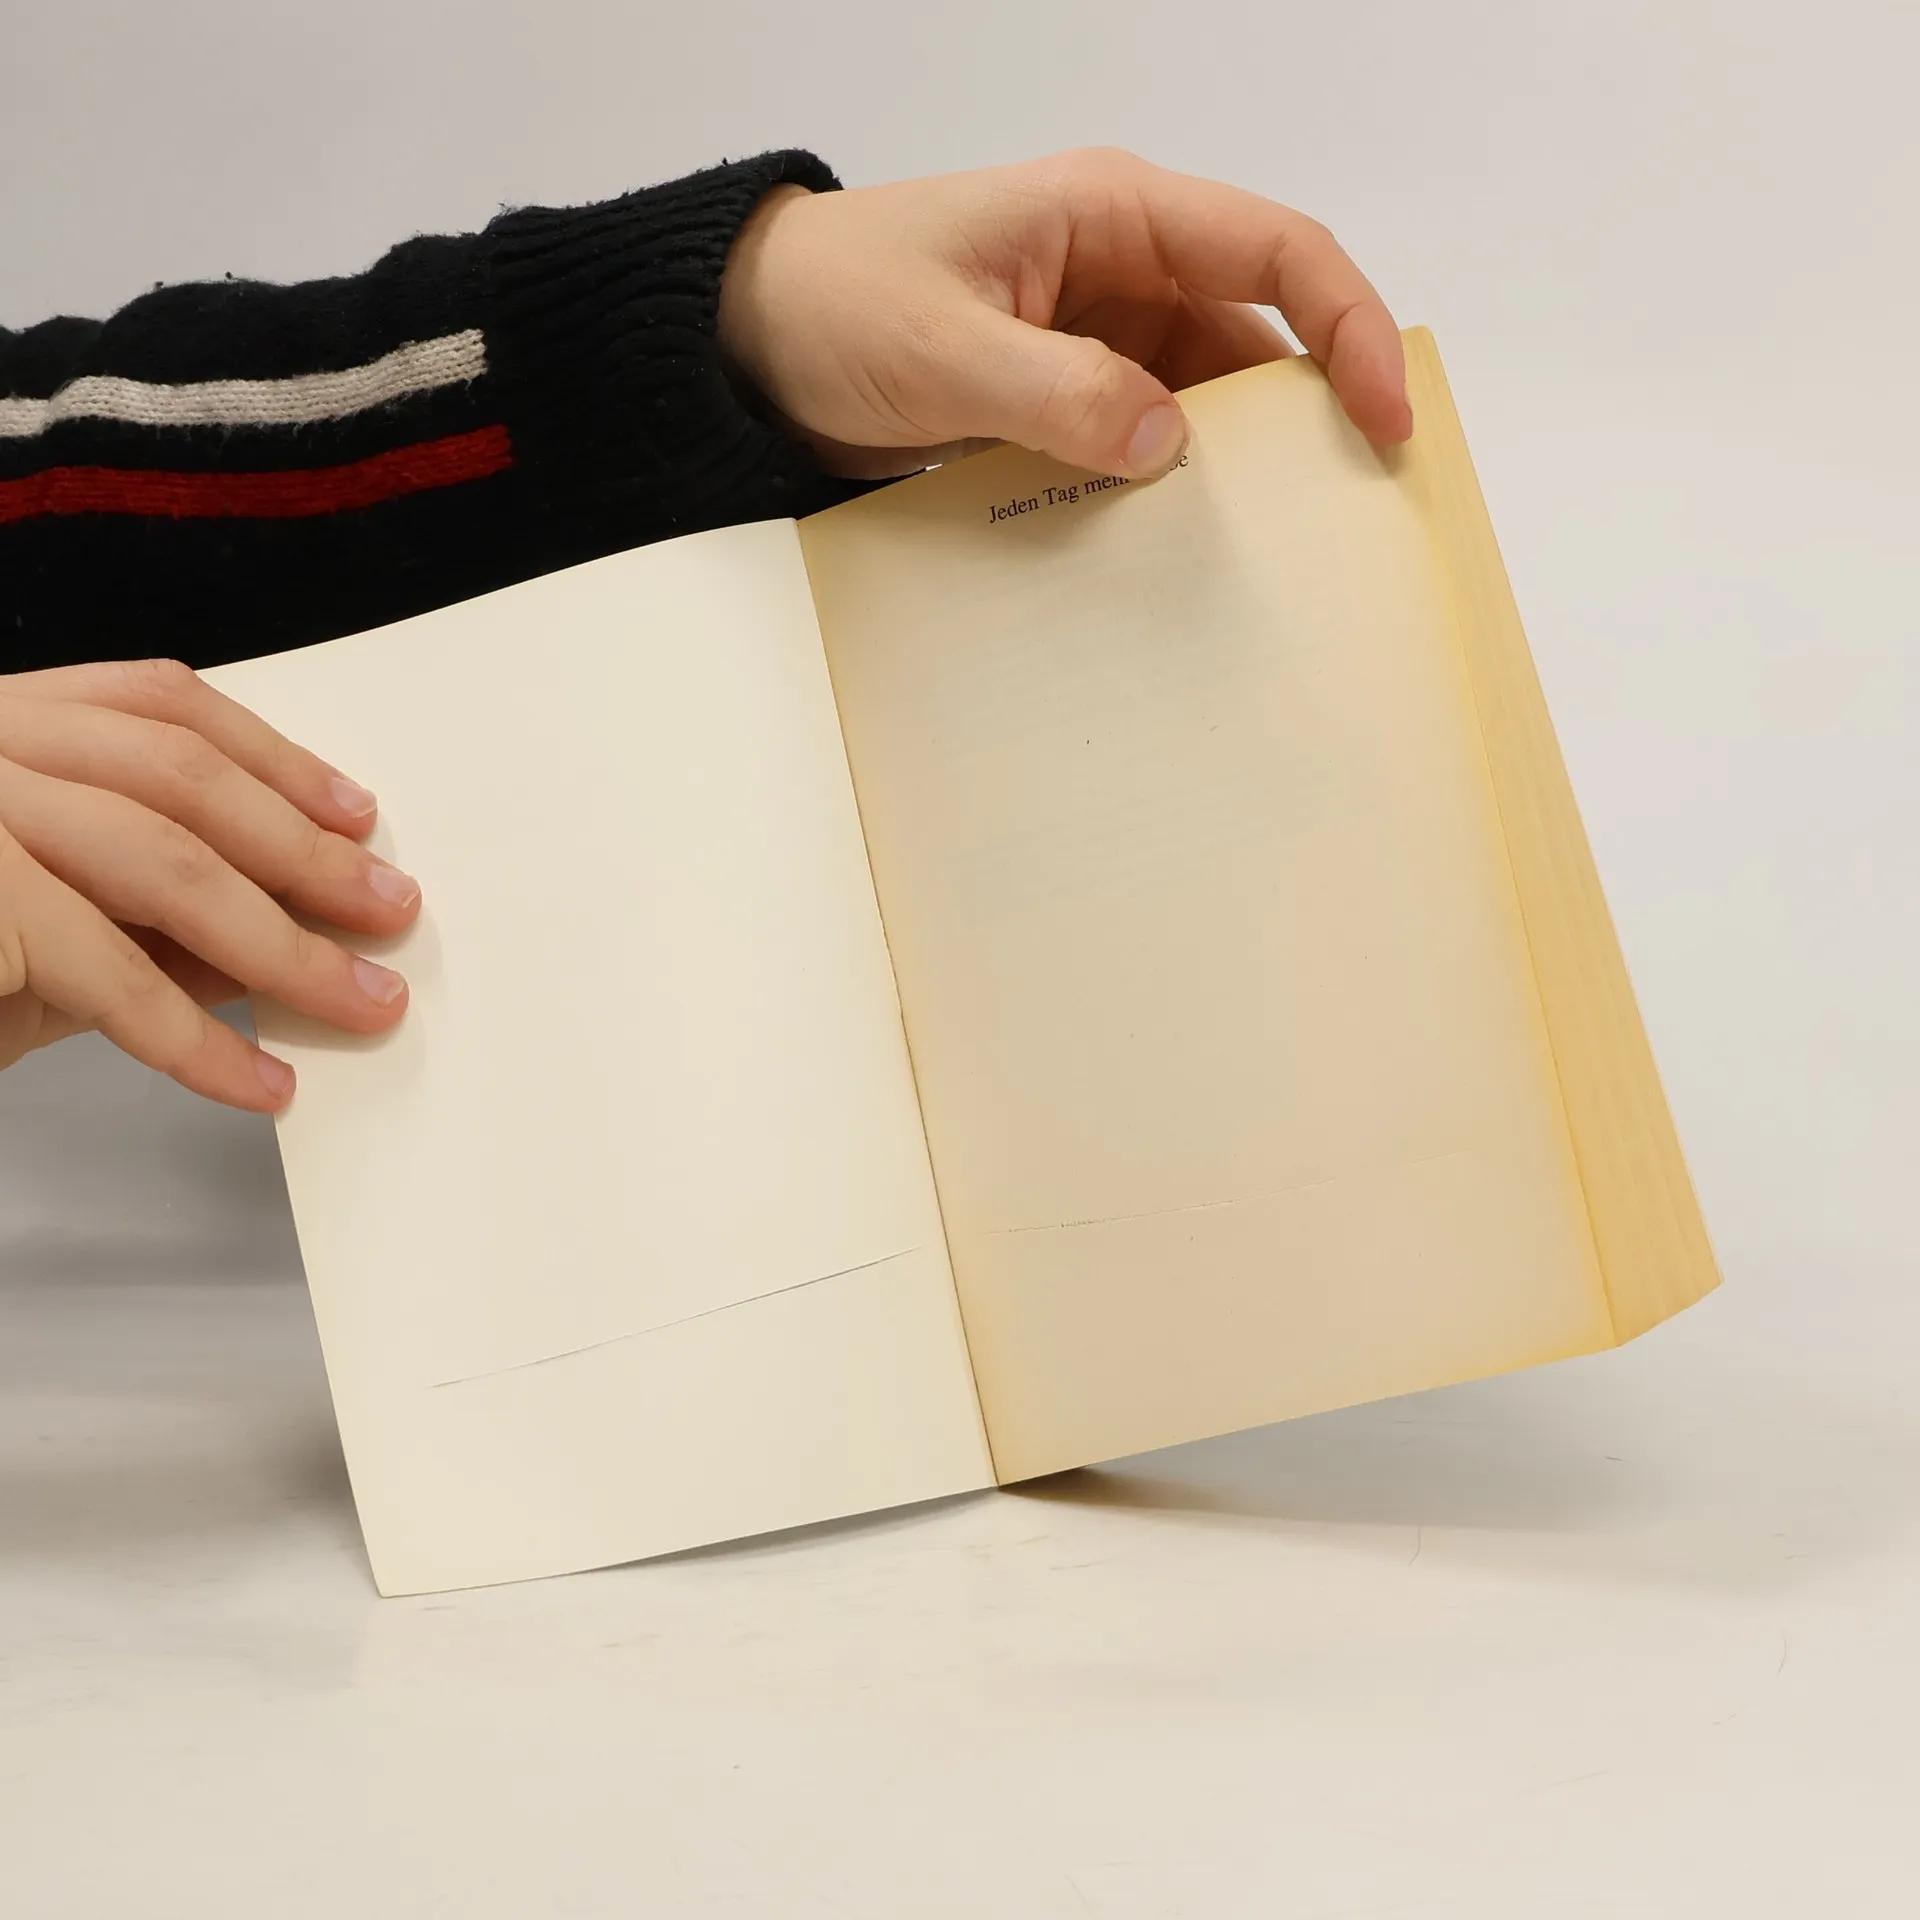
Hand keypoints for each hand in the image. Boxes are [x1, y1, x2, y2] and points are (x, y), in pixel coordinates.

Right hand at [0, 659, 420, 1111]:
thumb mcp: (38, 925)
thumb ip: (139, 915)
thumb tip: (276, 941)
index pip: (160, 706)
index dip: (274, 757)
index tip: (358, 813)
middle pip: (181, 781)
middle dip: (304, 853)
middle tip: (394, 915)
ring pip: (161, 865)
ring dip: (282, 948)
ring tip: (364, 1004)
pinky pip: (108, 973)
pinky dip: (197, 1040)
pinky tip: (261, 1083)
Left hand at [718, 147, 1410, 481]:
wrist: (747, 342)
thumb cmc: (832, 305)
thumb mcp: (943, 350)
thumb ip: (1059, 395)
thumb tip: (1167, 447)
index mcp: (1109, 214)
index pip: (1273, 252)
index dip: (1347, 328)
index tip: (1384, 417)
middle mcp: (1121, 269)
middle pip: (1257, 337)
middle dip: (1309, 416)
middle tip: (1349, 512)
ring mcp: (1096, 338)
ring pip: (1205, 402)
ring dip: (1234, 469)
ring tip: (1270, 551)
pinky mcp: (1066, 398)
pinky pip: (1145, 442)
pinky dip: (1168, 491)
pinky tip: (1178, 548)